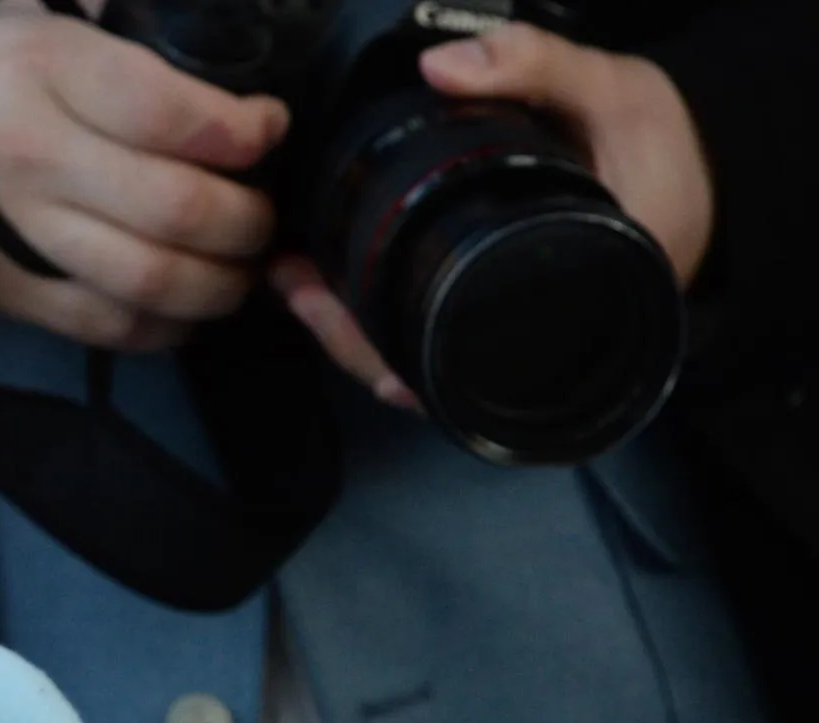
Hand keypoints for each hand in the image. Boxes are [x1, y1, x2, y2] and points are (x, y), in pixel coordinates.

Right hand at [0, 0, 289, 349]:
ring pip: (150, 279)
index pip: (172, 117)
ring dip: (219, 284)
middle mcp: (31, 157)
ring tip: (239, 268)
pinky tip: (187, 308)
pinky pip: (105, 324)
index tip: (269, 127)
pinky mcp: (9, 287)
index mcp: (50, 73)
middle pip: (175, 208)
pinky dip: (164, 328)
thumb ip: (157, 62)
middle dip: (248, 220)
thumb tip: (251, 111)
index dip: (245, 132)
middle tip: (264, 215)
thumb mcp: (76, 30)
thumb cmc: (20, 64)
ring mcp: (17, 230)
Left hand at [273, 21, 715, 408]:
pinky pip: (433, 345)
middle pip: (426, 374)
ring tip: (301, 286)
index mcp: (579, 298)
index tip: (334, 308)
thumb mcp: (612, 91)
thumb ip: (534, 67)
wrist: (708, 174)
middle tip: (298, 287)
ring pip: (423, 369)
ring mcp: (524, 342)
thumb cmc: (662, 146)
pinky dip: (384, 325)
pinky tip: (342, 291)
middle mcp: (549, 341)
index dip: (388, 347)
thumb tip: (441, 65)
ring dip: (357, 336)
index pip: (462, 357)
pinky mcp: (505, 326)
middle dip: (353, 341)